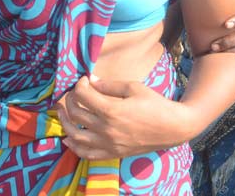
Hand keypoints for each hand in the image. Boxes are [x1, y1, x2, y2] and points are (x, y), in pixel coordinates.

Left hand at [56, 75, 191, 159]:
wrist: (172, 128)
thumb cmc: (155, 104)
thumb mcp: (134, 88)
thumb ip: (109, 85)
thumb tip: (90, 80)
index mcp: (112, 110)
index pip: (83, 95)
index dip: (79, 85)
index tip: (84, 80)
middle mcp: (106, 129)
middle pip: (76, 113)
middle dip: (70, 99)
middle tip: (74, 93)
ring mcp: (108, 144)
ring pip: (75, 135)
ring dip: (65, 122)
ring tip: (62, 112)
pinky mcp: (112, 153)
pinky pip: (86, 153)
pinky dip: (74, 147)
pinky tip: (69, 139)